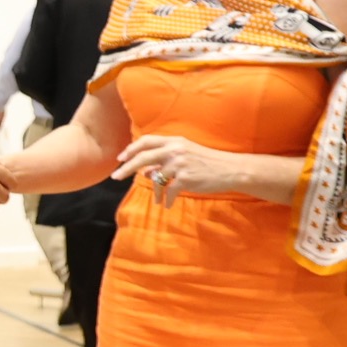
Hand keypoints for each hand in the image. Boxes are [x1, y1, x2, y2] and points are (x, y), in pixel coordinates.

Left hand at [113, 134, 238, 206]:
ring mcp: (180, 164)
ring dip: (155, 192)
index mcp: (174, 141)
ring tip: (157, 200)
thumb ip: (165, 160)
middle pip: (143, 157)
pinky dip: (166, 200)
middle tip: (116, 177)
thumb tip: (146, 172)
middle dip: (127, 167)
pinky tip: (167, 205)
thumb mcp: (185, 155)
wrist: (230, 169)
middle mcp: (175, 150)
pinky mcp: (186, 179)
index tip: (120, 158)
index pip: (146, 141)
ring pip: (156, 179)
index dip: (131, 149)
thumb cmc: (207, 162)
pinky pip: (169, 191)